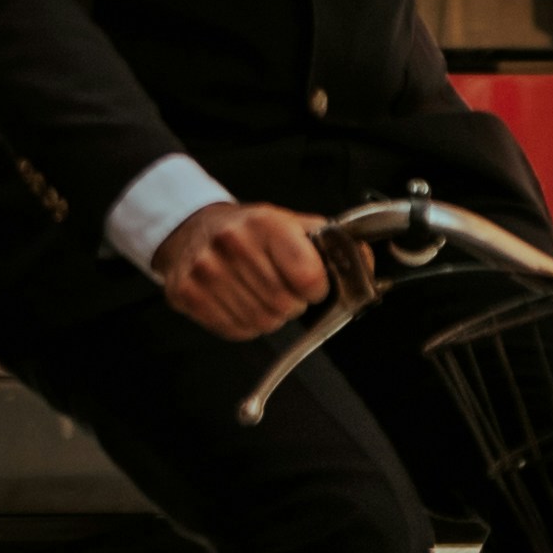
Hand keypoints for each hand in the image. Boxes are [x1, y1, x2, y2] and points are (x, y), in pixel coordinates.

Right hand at [156, 198, 329, 341]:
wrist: (193, 229)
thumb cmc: (250, 231)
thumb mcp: (292, 225)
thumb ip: (332, 244)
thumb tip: (365, 264)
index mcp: (265, 223)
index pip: (308, 275)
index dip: (316, 288)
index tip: (312, 285)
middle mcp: (232, 243)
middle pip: (285, 305)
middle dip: (292, 303)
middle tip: (282, 288)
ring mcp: (206, 269)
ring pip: (262, 322)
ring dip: (269, 316)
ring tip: (259, 293)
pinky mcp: (187, 293)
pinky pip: (235, 330)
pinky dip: (245, 324)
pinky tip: (239, 301)